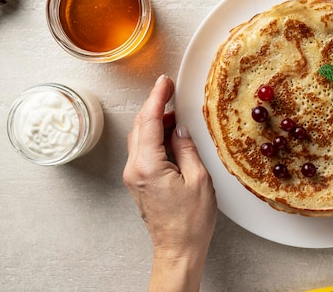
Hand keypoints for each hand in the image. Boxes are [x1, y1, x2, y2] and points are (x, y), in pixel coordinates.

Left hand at [124, 75, 216, 291]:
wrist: (177, 250)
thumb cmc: (190, 221)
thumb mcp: (198, 179)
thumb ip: (186, 148)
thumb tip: (181, 129)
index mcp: (148, 166)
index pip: (150, 122)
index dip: (158, 98)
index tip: (165, 82)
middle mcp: (135, 169)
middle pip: (140, 127)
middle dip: (155, 105)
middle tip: (169, 90)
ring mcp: (134, 176)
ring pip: (140, 138)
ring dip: (155, 121)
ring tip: (175, 112)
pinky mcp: (139, 182)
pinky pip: (143, 151)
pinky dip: (154, 137)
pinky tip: (169, 134)